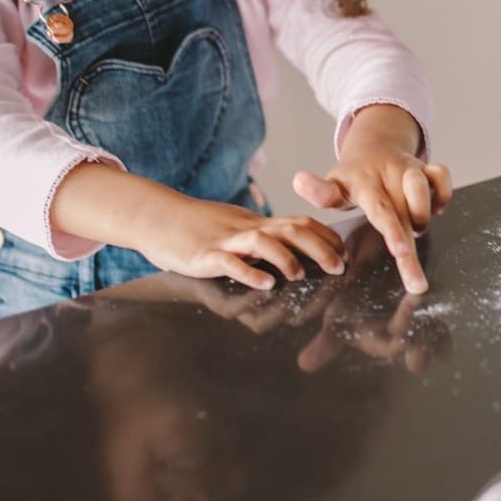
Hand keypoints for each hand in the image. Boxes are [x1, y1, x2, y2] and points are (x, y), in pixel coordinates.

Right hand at [133, 195, 346, 290]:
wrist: (156, 216)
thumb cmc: (197, 226)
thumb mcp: (235, 227)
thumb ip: (261, 238)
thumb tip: (291, 250)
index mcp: (256, 223)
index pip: (299, 222)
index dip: (325, 236)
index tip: (344, 252)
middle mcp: (246, 228)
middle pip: (290, 229)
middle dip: (319, 247)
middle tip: (338, 267)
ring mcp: (225, 240)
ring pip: (263, 241)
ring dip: (286, 257)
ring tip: (299, 275)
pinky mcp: (203, 255)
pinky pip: (229, 262)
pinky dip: (248, 272)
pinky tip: (264, 284)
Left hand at [293, 103, 451, 294]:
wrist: (376, 144)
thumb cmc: (355, 177)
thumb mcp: (335, 185)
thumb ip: (320, 191)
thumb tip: (298, 181)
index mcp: (366, 183)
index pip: (381, 209)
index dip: (393, 230)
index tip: (401, 252)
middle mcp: (391, 175)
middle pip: (407, 209)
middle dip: (414, 245)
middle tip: (417, 283)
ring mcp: (411, 170)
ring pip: (426, 186)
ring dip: (423, 213)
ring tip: (415, 229)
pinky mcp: (427, 169)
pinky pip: (443, 177)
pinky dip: (443, 195)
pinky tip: (435, 210)